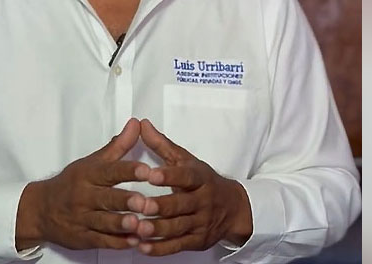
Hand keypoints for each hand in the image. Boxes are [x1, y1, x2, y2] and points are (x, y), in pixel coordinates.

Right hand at [16, 118, 150, 249]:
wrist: (40, 210)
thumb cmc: (71, 183)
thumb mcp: (92, 162)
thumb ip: (118, 146)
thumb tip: (136, 124)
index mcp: (88, 175)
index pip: (110, 171)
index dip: (128, 171)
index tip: (147, 170)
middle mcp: (84, 196)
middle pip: (106, 198)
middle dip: (125, 201)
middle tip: (144, 202)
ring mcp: (82, 219)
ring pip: (104, 223)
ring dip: (122, 225)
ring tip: (140, 225)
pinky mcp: (83, 238)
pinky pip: (101, 242)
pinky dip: (118, 243)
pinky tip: (134, 242)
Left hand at [129, 119, 252, 255]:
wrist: (233, 209)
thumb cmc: (203, 181)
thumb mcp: (187, 161)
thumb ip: (162, 145)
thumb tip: (141, 124)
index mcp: (200, 178)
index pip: (186, 176)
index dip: (169, 176)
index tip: (151, 175)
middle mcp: (202, 201)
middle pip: (181, 205)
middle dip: (161, 206)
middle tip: (141, 205)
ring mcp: (200, 223)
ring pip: (178, 227)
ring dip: (157, 229)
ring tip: (138, 228)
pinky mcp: (197, 241)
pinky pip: (177, 246)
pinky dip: (160, 248)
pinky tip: (142, 246)